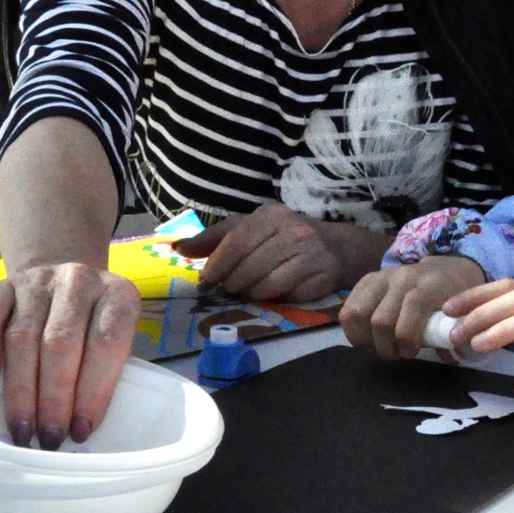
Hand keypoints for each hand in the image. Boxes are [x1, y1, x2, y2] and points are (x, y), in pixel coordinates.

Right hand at [0, 262, 141, 448]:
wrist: (66, 276)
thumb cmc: (96, 322)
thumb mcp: (117, 337)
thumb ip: (106, 370)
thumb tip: (81, 427)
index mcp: (118, 295)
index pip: (107, 344)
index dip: (94, 391)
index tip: (81, 430)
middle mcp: (79, 280)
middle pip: (61, 343)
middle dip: (53, 399)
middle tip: (48, 437)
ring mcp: (39, 280)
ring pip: (23, 337)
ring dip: (20, 390)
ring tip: (22, 428)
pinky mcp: (5, 285)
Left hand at [175, 202, 349, 301]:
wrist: (335, 248)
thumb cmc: (283, 238)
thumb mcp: (249, 230)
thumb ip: (214, 239)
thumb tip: (178, 248)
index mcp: (270, 215)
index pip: (236, 242)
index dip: (217, 266)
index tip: (205, 283)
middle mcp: (293, 229)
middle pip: (249, 265)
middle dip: (232, 283)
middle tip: (226, 291)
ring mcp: (310, 252)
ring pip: (267, 283)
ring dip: (250, 293)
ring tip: (246, 292)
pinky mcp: (323, 273)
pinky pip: (288, 293)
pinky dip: (274, 298)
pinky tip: (270, 294)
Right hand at [339, 255, 488, 360]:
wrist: (446, 269)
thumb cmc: (455, 295)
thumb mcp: (464, 311)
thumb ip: (456, 332)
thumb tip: (451, 356)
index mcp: (430, 283)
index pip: (413, 306)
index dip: (408, 337)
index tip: (411, 353)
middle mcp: (403, 276)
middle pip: (380, 319)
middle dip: (386, 347)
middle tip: (396, 355)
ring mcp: (382, 276)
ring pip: (357, 314)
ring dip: (365, 340)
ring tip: (379, 347)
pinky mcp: (367, 280)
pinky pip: (347, 309)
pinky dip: (353, 330)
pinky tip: (367, 338)